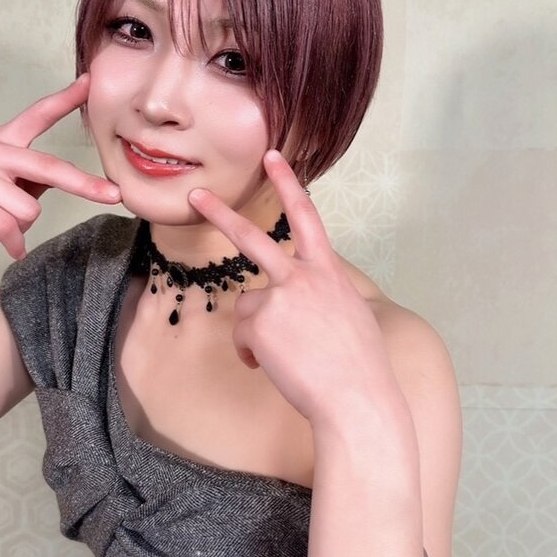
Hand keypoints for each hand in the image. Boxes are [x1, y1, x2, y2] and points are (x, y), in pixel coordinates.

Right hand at [0, 73, 120, 266]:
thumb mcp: (11, 187)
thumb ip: (37, 176)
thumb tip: (79, 176)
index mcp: (1, 141)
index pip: (36, 116)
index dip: (64, 99)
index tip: (89, 83)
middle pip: (47, 167)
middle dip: (83, 185)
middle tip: (113, 196)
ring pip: (27, 207)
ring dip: (24, 226)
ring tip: (7, 228)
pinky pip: (5, 225)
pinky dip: (14, 243)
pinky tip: (13, 248)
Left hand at [187, 150, 399, 428]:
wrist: (356, 398)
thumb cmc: (360, 366)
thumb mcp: (352, 316)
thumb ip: (324, 298)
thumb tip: (298, 308)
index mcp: (329, 272)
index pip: (307, 217)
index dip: (289, 185)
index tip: (273, 159)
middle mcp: (303, 277)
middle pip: (253, 237)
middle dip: (221, 214)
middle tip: (196, 196)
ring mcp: (279, 297)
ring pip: (247, 304)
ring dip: (256, 331)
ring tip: (282, 355)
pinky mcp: (260, 323)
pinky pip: (244, 336)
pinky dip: (253, 354)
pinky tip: (274, 367)